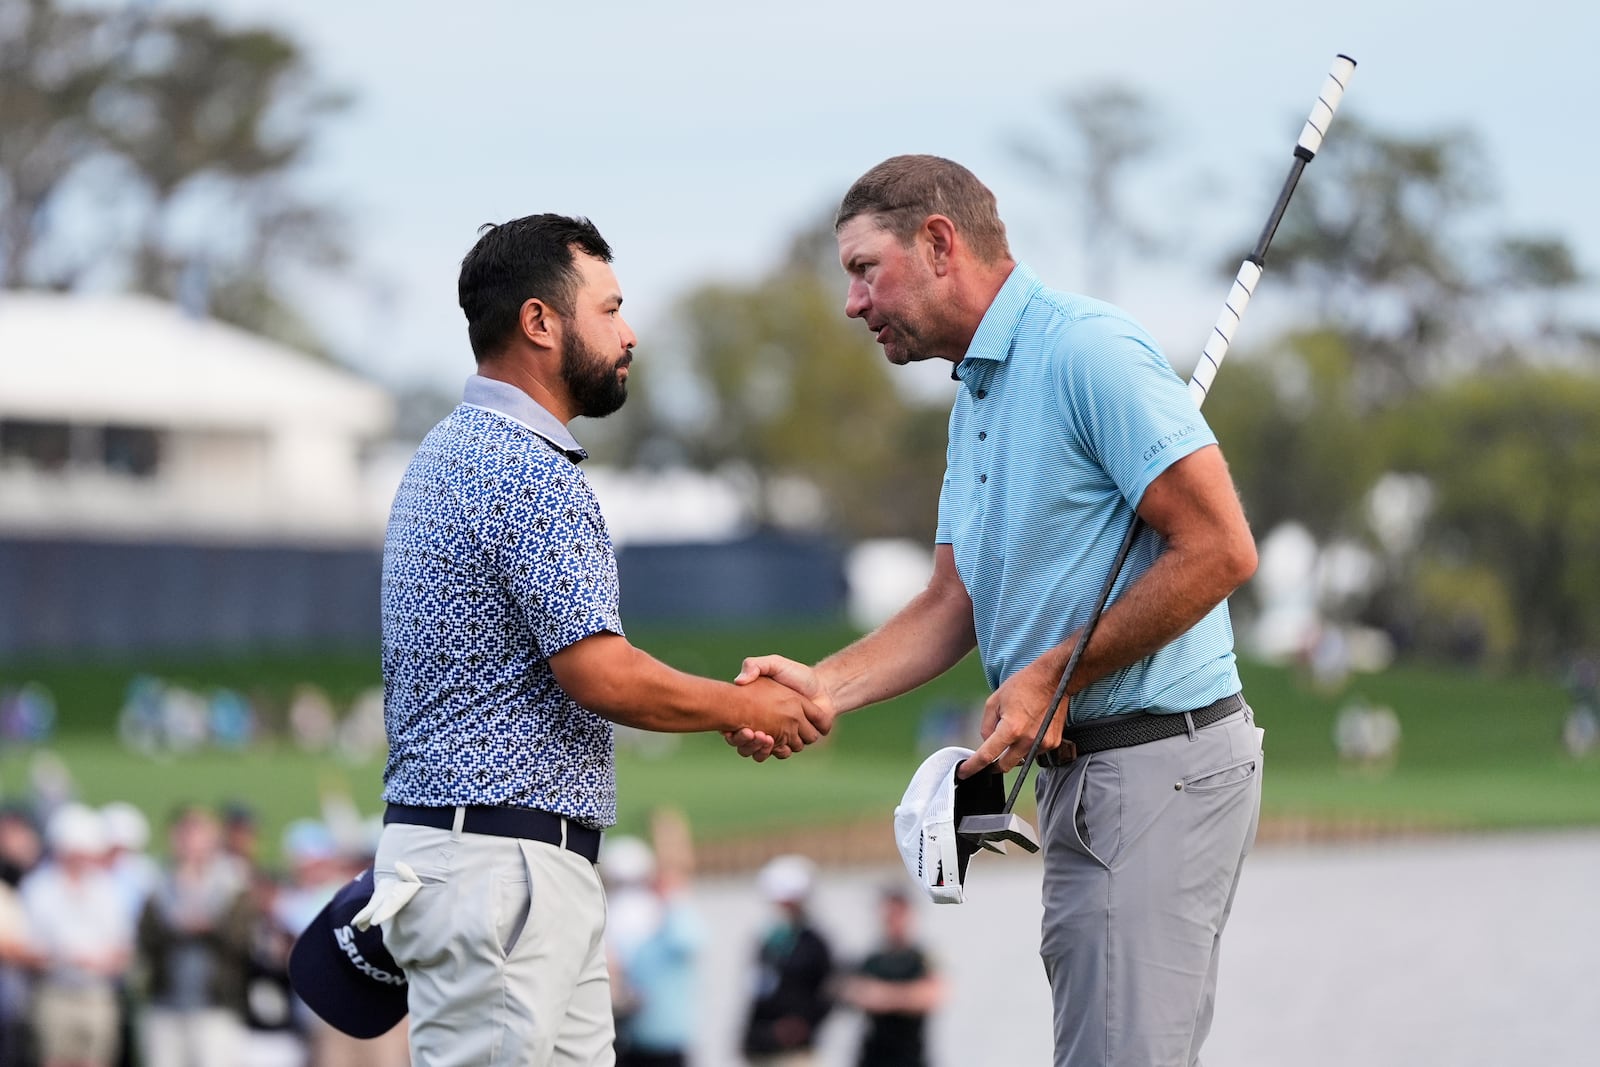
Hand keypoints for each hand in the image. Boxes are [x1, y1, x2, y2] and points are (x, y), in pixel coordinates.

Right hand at [725, 655, 836, 760]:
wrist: (822, 687)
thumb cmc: (795, 675)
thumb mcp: (774, 664)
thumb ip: (755, 665)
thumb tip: (738, 681)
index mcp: (751, 710)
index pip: (731, 726)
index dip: (730, 731)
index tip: (728, 730)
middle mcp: (761, 726)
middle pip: (743, 744)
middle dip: (744, 742)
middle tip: (752, 733)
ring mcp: (777, 737)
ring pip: (761, 752)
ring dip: (761, 748)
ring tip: (765, 737)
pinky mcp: (792, 743)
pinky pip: (781, 754)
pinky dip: (779, 751)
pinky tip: (779, 744)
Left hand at [958, 653, 1067, 777]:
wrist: (1054, 680)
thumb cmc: (1023, 686)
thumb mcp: (994, 701)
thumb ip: (986, 726)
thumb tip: (987, 743)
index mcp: (1011, 729)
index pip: (987, 756)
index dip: (973, 767)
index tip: (964, 773)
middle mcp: (1028, 740)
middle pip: (1004, 766)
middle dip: (993, 766)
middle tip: (987, 759)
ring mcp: (1042, 743)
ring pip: (1020, 760)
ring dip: (1012, 753)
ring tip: (1016, 729)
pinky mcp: (1053, 743)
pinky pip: (1034, 753)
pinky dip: (1027, 746)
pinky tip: (1029, 729)